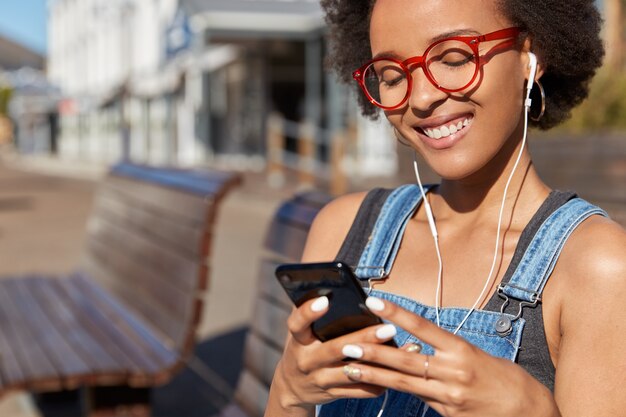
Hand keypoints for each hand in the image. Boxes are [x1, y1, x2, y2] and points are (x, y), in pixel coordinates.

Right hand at [270, 296, 397, 412]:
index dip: (308, 312)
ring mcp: (320, 379)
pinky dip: (379, 382)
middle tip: (388, 328)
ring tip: (401, 351)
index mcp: (298, 340)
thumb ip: (313, 314)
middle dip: (363, 339)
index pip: (297, 324)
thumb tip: (330, 287)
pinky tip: (397, 371)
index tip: (325, 300)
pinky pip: (359, 390)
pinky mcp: (333, 394)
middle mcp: (307, 361)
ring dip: (377, 362)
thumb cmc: (305, 349)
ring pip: (351, 372)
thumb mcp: (302, 333)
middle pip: (335, 349)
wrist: (294, 388)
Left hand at [337, 297, 557, 416]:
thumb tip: (421, 350)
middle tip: (346, 344)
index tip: (374, 302)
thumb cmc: (508, 381)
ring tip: (349, 368)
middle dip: (373, 352)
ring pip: (404, 384)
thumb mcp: (480, 358)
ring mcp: (449, 397)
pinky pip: (417, 400)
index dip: (396, 313)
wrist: (530, 415)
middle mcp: (453, 373)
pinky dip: (397, 391)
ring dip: (374, 375)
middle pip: (405, 360)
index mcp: (462, 351)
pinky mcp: (448, 415)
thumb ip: (449, 355)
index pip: (423, 327)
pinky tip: (378, 386)